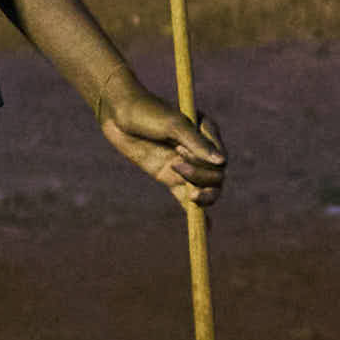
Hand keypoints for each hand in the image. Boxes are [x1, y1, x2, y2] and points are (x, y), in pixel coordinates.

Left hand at [93, 90, 227, 210]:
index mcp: (206, 132)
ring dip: (198, 193)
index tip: (182, 153)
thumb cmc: (146, 111)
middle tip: (175, 164)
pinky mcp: (169, 175)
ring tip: (183, 185)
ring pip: (204, 188)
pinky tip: (207, 229)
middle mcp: (198, 150)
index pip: (220, 159)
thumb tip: (221, 162)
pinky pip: (185, 196)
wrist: (117, 113)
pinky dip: (194, 211)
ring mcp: (184, 164)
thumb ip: (196, 143)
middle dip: (199, 176)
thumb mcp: (172, 124)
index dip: (206, 163)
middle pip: (214, 176)